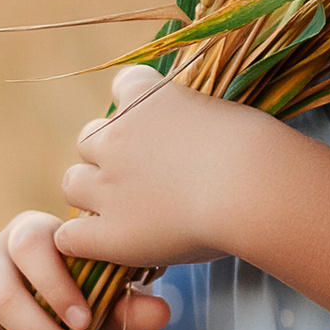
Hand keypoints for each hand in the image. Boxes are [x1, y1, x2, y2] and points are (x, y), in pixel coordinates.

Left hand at [56, 63, 289, 273]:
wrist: (252, 187)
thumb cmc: (257, 149)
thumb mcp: (224, 115)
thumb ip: (195, 122)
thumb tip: (194, 141)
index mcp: (144, 95)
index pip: (124, 85)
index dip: (139, 109)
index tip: (162, 127)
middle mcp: (116, 135)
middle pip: (90, 138)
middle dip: (110, 154)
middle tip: (146, 176)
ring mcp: (107, 185)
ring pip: (73, 183)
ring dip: (93, 192)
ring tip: (126, 210)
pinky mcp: (110, 233)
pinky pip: (71, 237)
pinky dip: (83, 240)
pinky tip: (107, 244)